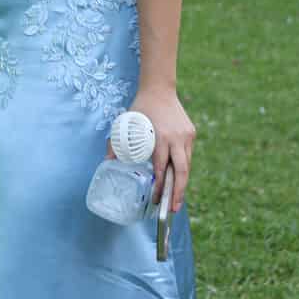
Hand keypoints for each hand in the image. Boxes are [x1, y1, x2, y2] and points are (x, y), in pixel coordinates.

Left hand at [112, 87, 195, 213]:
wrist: (159, 88)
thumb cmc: (141, 107)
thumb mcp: (127, 122)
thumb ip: (118, 142)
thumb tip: (107, 161)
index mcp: (162, 136)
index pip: (162, 167)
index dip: (160, 185)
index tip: (155, 199)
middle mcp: (177, 138)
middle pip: (181, 171)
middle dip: (177, 192)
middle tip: (172, 209)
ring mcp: (186, 136)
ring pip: (187, 166)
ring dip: (182, 184)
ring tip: (176, 200)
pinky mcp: (191, 134)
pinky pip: (187, 156)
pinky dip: (183, 169)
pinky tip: (177, 180)